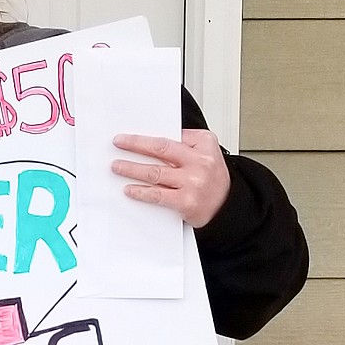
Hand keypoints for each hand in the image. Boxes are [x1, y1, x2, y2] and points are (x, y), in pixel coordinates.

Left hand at [111, 130, 230, 228]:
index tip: (128, 137)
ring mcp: (192, 182)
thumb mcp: (208, 152)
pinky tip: (129, 189)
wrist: (227, 207)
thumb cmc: (213, 179)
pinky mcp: (186, 202)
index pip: (169, 137)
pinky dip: (140, 192)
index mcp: (204, 144)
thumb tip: (155, 142)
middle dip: (135, 146)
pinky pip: (157, 195)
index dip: (145, 138)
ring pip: (154, 172)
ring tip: (117, 166)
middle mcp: (199, 161)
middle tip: (118, 144)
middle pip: (159, 150)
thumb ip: (186, 143)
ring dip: (131, 169)